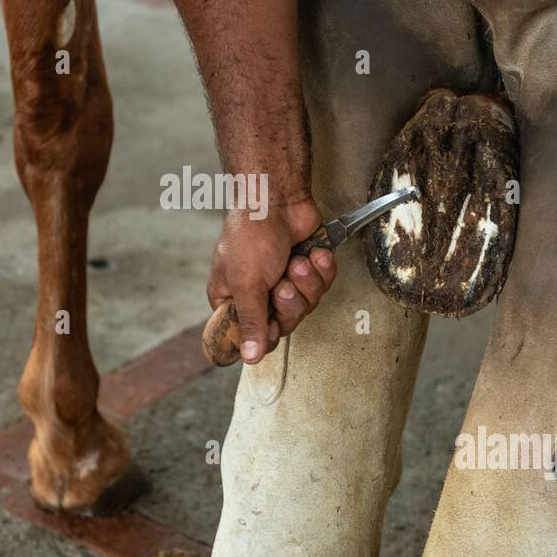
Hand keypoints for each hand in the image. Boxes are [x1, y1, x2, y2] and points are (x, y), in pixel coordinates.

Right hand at [207, 197, 338, 362]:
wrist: (277, 198)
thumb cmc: (251, 235)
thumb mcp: (245, 284)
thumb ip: (250, 322)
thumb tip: (248, 358)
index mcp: (233, 299)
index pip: (253, 335)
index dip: (267, 331)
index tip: (271, 318)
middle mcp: (259, 293)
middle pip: (286, 323)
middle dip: (291, 302)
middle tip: (282, 283)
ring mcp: (285, 280)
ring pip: (308, 305)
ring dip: (306, 282)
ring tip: (297, 261)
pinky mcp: (308, 268)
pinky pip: (323, 285)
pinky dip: (321, 269)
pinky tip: (314, 254)